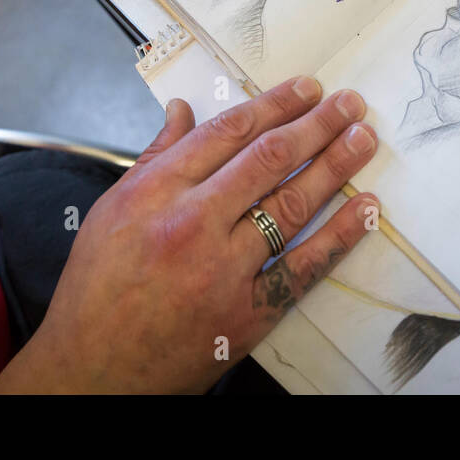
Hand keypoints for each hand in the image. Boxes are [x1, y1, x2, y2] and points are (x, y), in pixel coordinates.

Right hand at [0, 76, 379, 393]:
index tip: (306, 89)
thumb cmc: (96, 292)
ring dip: (334, 166)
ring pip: (291, 204)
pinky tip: (366, 208)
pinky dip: (340, 235)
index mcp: (156, 191)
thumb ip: (155, 156)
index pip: (228, 131)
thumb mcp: (110, 210)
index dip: (275, 104)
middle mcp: (192, 223)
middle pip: (268, 158)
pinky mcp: (247, 312)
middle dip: (316, 125)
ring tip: (363, 139)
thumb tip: (182, 110)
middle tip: (349, 104)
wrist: (93, 370)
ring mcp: (223, 269)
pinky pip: (304, 266)